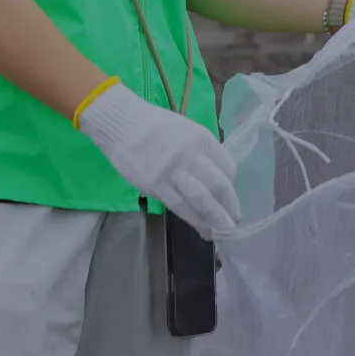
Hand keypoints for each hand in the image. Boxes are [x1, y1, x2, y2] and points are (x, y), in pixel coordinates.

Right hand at [74, 89, 239, 234]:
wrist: (120, 123)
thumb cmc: (152, 126)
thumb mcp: (185, 131)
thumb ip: (200, 152)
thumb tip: (212, 179)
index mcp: (202, 139)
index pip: (228, 167)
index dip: (232, 187)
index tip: (229, 199)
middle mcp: (191, 154)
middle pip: (219, 186)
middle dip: (230, 208)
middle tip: (233, 224)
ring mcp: (173, 170)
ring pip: (202, 200)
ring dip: (215, 219)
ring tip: (221, 233)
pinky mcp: (155, 184)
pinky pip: (180, 206)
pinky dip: (194, 219)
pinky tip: (201, 228)